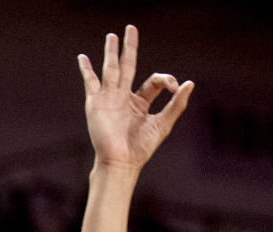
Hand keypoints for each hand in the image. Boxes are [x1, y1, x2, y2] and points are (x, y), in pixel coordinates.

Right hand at [78, 26, 192, 172]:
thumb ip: (177, 104)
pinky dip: (86, 70)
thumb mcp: (163, 124)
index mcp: (140, 104)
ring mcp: (109, 99)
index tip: (173, 86)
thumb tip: (190, 83)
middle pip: (128, 66)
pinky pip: (91, 82)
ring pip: (111, 69)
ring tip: (111, 36)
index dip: (165, 79)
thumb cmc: (140, 149)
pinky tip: (82, 58)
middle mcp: (124, 98)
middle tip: (131, 28)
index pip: (154, 81)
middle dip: (129, 48)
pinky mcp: (96, 103)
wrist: (120, 162)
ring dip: (111, 52)